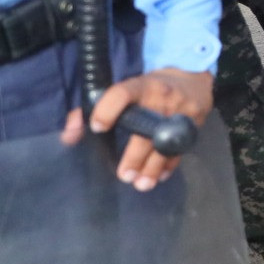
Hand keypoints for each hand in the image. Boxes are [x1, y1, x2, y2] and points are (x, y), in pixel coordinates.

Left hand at [61, 67, 212, 190]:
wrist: (192, 79)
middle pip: (146, 130)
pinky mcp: (194, 124)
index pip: (122, 94)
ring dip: (153, 167)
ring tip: (141, 183)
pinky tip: (159, 176)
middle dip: (135, 156)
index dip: (108, 110)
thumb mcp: (126, 87)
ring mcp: (180, 112)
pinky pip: (181, 149)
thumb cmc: (150, 88)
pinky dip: (169, 165)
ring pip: (165, 144)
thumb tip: (68, 136)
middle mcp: (161, 98)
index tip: (97, 128)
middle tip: (124, 175)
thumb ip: (95, 108)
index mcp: (140, 86)